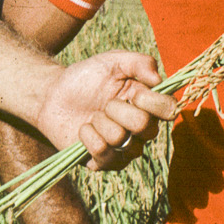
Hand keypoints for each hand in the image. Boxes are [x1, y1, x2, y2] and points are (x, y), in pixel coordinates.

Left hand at [32, 50, 175, 168]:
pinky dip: (87, 135)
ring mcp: (123, 149)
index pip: (170, 110)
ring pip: (121, 140)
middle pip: (145, 127)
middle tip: (105, 103)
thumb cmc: (87, 77)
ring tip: (93, 115)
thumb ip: (140, 62)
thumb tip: (158, 79)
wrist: (53, 95)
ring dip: (100, 122)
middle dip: (118, 109)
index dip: (154, 102)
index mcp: (148, 105)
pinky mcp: (103, 163)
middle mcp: (141, 131)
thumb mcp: (113, 61)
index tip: (134, 93)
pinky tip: (83, 128)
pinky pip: (102, 152)